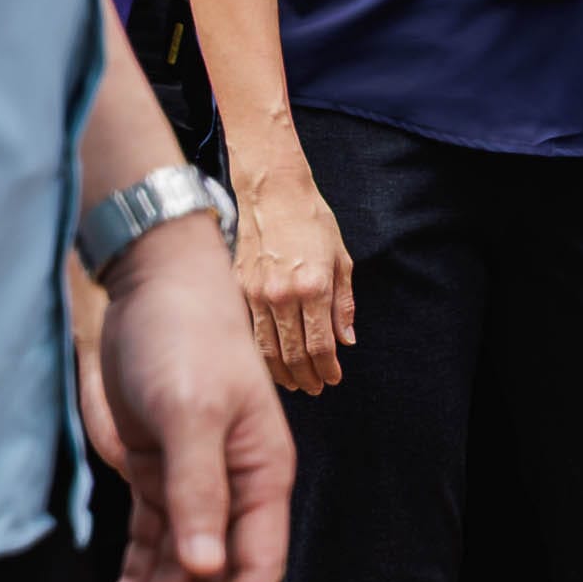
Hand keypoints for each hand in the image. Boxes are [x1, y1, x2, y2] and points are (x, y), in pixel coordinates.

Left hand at [92, 225, 294, 581]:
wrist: (150, 290)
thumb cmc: (184, 341)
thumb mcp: (191, 413)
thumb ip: (198, 489)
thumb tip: (206, 565)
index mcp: (262, 475)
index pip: (255, 563)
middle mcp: (234, 489)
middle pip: (216, 580)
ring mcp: (194, 486)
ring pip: (180, 571)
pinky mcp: (157, 477)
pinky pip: (149, 545)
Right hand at [230, 158, 353, 393]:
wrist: (272, 193)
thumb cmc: (312, 221)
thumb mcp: (342, 258)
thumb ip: (344, 303)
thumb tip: (347, 340)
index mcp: (314, 286)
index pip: (321, 345)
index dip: (328, 369)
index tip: (333, 380)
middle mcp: (282, 294)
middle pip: (292, 354)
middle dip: (306, 377)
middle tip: (315, 388)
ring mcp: (254, 293)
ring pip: (265, 349)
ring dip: (280, 373)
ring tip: (293, 383)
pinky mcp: (235, 288)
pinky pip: (246, 331)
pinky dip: (256, 353)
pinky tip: (266, 362)